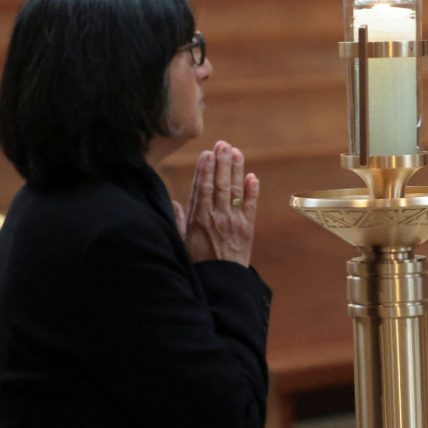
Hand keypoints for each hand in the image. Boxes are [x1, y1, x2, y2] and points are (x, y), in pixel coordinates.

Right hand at [181, 140, 258, 266]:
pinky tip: (253, 177)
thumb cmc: (196, 264)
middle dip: (222, 163)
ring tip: (236, 152)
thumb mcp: (180, 243)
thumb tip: (174, 202)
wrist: (220, 283)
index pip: (202, 188)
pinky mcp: (248, 228)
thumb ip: (178, 221)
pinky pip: (251, 206)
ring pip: (235, 190)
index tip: (206, 153)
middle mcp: (216, 217)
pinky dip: (252, 191)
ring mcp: (234, 222)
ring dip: (236, 170)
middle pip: (220, 184)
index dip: (205, 169)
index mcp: (198, 219)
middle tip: (223, 145)